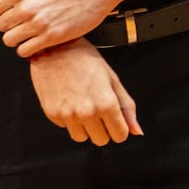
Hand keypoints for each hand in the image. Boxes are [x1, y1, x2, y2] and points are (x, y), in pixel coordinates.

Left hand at [0, 0, 125, 56]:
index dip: (2, 12)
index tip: (13, 12)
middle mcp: (26, 8)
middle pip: (0, 26)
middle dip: (9, 25)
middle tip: (22, 23)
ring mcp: (39, 24)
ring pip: (10, 41)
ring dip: (17, 38)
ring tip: (29, 33)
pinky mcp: (52, 37)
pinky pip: (25, 51)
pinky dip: (28, 49)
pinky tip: (37, 40)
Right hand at [27, 42, 141, 144]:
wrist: (54, 48)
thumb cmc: (84, 59)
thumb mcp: (112, 79)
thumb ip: (127, 107)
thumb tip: (137, 130)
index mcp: (106, 103)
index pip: (120, 136)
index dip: (119, 127)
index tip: (114, 119)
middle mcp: (87, 112)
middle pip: (101, 140)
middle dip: (102, 129)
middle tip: (97, 110)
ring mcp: (68, 114)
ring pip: (82, 137)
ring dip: (84, 127)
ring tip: (81, 105)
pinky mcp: (52, 114)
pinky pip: (65, 127)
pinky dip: (68, 118)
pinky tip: (69, 100)